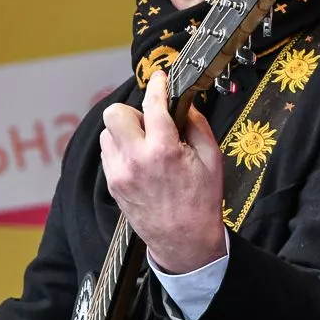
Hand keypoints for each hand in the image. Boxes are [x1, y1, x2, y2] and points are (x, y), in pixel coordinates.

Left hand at [100, 70, 225, 273]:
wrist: (184, 240)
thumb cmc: (201, 201)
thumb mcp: (212, 158)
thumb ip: (197, 125)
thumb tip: (185, 103)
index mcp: (163, 150)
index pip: (152, 104)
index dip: (157, 85)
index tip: (161, 79)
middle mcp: (135, 159)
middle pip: (114, 113)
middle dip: (133, 111)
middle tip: (151, 122)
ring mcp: (119, 173)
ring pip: (108, 132)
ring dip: (125, 130)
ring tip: (146, 143)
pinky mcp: (113, 184)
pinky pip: (108, 152)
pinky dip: (121, 148)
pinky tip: (140, 158)